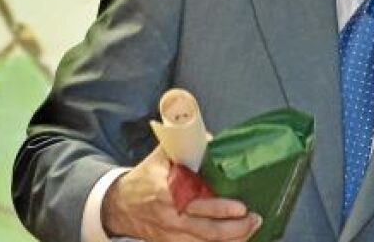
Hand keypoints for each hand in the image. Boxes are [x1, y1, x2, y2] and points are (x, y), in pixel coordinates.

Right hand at [101, 147, 260, 241]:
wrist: (120, 205)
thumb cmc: (143, 179)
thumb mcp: (160, 157)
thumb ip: (185, 146)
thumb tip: (213, 140)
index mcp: (166, 191)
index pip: (197, 203)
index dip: (220, 208)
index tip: (240, 207)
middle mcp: (171, 216)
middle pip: (207, 229)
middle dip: (235, 227)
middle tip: (253, 218)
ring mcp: (172, 234)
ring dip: (232, 238)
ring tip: (251, 228)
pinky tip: (236, 238)